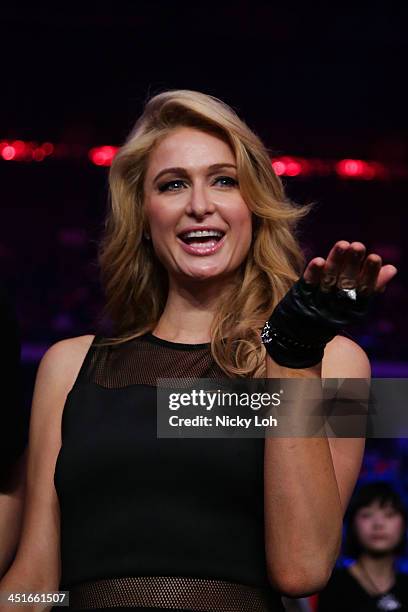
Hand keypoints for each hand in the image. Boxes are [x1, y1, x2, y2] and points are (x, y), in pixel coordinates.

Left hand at [261, 241, 397, 367]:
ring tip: (343, 244)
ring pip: (328, 280)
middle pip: (346, 283)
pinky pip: (308, 284)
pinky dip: (313, 273)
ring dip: (335, 262)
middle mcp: (336, 306)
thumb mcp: (355, 302)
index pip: (364, 290)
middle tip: (359, 246)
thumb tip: (391, 268)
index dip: (370, 275)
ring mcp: (318, 301)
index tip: (375, 257)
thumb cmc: (334, 311)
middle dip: (352, 264)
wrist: (301, 336)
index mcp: (352, 308)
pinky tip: (319, 260)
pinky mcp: (300, 297)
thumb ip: (373, 285)